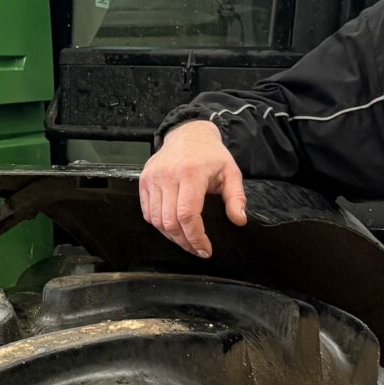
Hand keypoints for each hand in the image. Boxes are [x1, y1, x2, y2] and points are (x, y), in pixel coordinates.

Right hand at [139, 120, 247, 257]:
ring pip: (156, 220)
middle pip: (170, 222)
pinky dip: (159, 225)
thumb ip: (236, 197)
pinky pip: (147, 212)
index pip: (187, 215)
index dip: (195, 237)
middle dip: (185, 242)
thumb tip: (239, 220)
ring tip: (186, 240)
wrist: (188, 134)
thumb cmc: (211, 155)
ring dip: (171, 236)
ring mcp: (152, 178)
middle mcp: (168, 176)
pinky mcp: (144, 181)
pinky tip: (173, 228)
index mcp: (191, 174)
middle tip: (197, 249)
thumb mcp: (231, 172)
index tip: (205, 250)